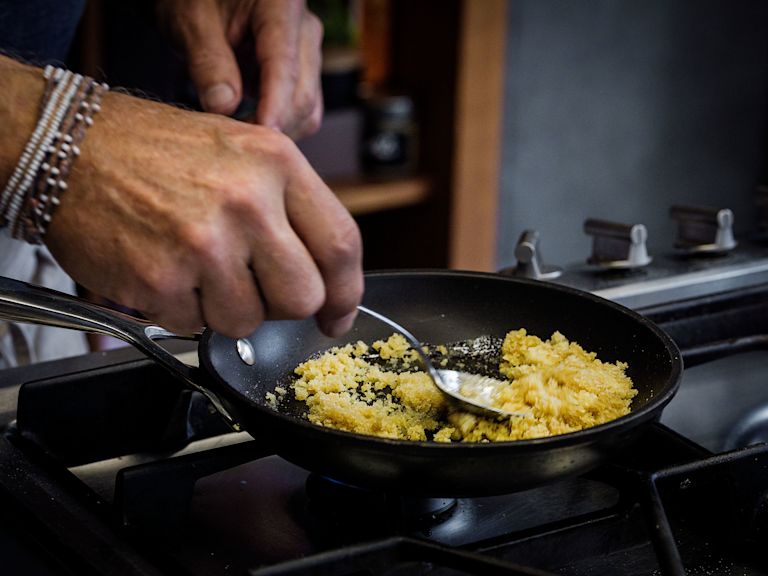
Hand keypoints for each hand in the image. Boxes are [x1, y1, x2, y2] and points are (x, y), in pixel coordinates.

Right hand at [45, 90, 362, 338]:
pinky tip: (166, 270)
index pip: (341, 245)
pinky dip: (182, 311)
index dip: (348, 293)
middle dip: (281, 305)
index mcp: (277, 164)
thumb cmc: (158, 151)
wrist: (70, 146)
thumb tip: (323, 272)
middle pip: (303, 297)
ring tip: (197, 267)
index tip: (337, 315)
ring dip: (226, 309)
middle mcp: (247, 203)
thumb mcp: (242, 150)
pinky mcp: (161, 279)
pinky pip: (195, 326)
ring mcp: (204, 243)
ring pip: (249, 321)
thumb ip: (289, 206)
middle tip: (253, 287)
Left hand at [159, 0, 323, 139]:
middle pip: (302, 96)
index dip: (273, 107)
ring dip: (276, 130)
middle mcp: (305, 30)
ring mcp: (307, 53)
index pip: (285, 66)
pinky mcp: (301, 73)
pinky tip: (247, 124)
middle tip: (230, 141)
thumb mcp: (191, 22)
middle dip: (271, 126)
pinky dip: (277, 124)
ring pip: (307, 109)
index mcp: (282, 6)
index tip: (258, 138)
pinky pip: (301, 109)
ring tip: (236, 133)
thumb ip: (208, 62)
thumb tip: (225, 105)